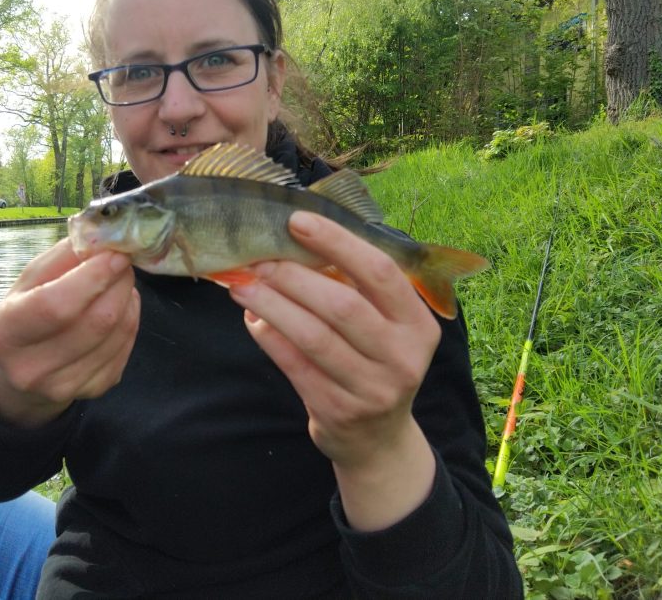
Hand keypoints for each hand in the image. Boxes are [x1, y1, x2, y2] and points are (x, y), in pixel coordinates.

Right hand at [0, 239, 139, 427]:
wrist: (25, 370)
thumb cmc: (27, 314)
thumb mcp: (31, 281)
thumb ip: (63, 257)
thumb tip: (102, 239)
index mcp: (4, 333)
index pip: (56, 305)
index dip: (92, 278)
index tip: (115, 254)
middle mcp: (30, 368)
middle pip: (96, 321)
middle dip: (118, 284)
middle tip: (122, 262)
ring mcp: (64, 386)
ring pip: (117, 333)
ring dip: (127, 299)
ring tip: (119, 283)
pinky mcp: (94, 390)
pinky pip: (126, 347)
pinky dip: (131, 320)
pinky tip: (119, 308)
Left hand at [228, 211, 438, 529]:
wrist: (377, 439)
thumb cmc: (373, 362)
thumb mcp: (384, 326)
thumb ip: (354, 288)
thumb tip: (294, 243)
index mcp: (417, 324)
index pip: (380, 271)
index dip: (337, 242)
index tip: (298, 221)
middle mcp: (402, 356)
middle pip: (343, 304)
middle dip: (294, 276)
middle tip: (260, 259)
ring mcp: (372, 388)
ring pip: (314, 336)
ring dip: (272, 304)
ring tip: (244, 284)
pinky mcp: (338, 410)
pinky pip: (295, 365)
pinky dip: (270, 337)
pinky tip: (252, 317)